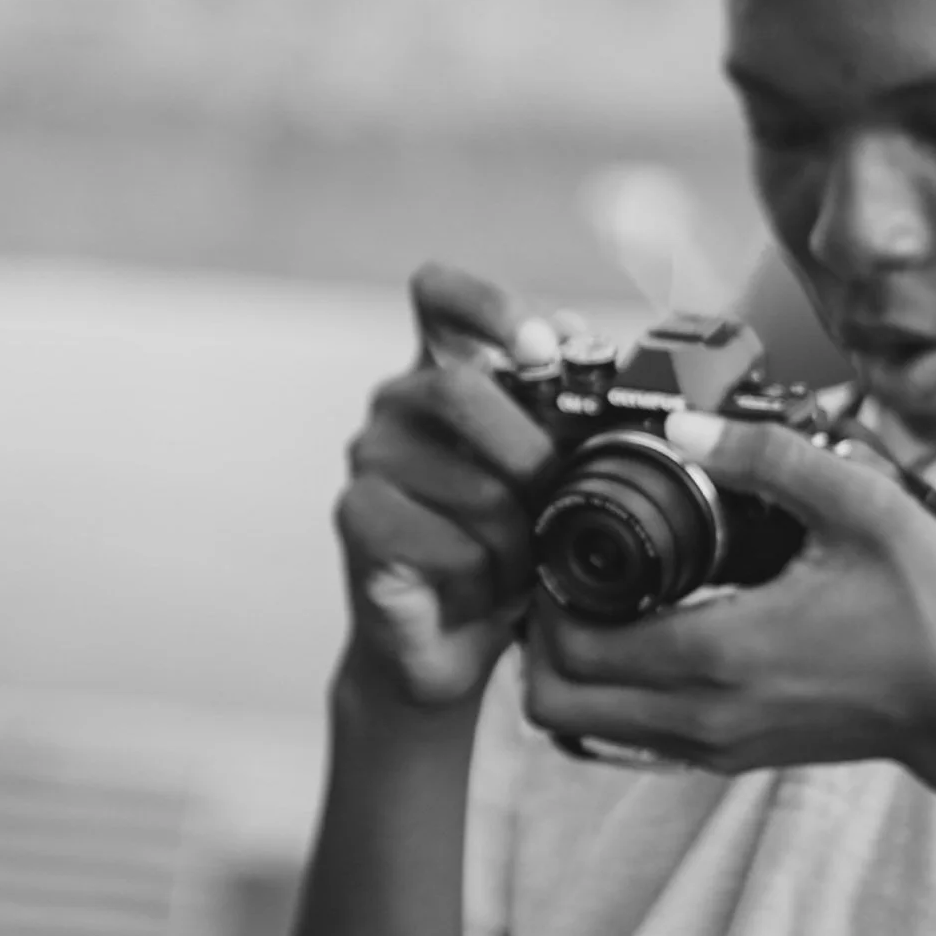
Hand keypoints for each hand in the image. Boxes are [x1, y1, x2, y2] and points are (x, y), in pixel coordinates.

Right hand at [335, 263, 560, 706]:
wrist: (452, 639)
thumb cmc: (506, 545)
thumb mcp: (551, 470)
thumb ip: (565, 400)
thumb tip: (579, 331)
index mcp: (444, 372)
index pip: (439, 295)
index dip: (485, 304)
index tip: (538, 343)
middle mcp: (396, 402)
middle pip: (461, 389)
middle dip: (531, 454)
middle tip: (553, 498)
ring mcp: (368, 458)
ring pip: (474, 485)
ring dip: (519, 537)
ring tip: (514, 558)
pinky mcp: (357, 518)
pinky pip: (452, 543)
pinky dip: (487, 574)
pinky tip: (478, 585)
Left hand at [522, 412, 935, 786]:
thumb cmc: (921, 611)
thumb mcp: (860, 510)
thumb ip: (767, 459)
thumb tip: (680, 427)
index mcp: (718, 652)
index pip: (570, 646)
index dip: (544, 593)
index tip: (561, 541)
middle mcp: (698, 712)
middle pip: (550, 699)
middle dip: (538, 633)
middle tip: (567, 571)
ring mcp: (707, 745)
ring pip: (580, 724)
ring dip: (568, 666)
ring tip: (602, 599)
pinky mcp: (723, 757)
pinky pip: (625, 734)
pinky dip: (608, 690)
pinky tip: (646, 631)